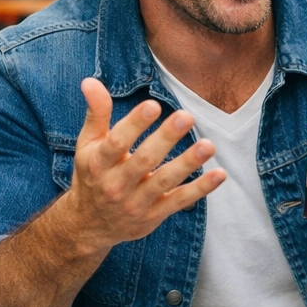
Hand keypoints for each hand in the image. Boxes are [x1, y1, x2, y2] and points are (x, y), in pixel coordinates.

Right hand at [54, 78, 224, 253]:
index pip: (116, 142)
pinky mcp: (154, 215)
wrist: (89, 225)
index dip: (134, 124)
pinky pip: (179, 201)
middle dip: (165, 139)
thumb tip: (90, 80)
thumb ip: (96, 113)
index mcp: (98, 163)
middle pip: (144, 160)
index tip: (153, 105)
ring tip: (208, 145)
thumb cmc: (92, 175)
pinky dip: (200, 189)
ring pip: (164, 182)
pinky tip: (219, 174)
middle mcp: (116, 184)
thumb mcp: (87, 145)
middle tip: (186, 116)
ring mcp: (136, 202)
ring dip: (188, 163)